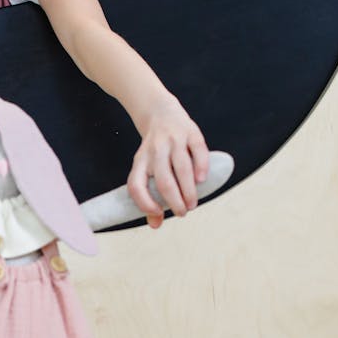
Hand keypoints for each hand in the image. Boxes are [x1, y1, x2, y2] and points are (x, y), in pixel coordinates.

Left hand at [127, 97, 209, 227]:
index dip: (144, 203)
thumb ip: (149, 196)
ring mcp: (173, 140)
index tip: (157, 214)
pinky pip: (198, 151)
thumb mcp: (145, 168)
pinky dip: (201, 167)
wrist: (159, 112)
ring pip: (182, 168)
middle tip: (182, 212)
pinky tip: (202, 180)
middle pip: (164, 181)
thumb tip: (155, 225)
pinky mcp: (191, 132)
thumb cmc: (154, 151)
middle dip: (174, 201)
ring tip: (192, 204)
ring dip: (189, 190)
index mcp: (140, 161)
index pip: (136, 185)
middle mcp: (155, 150)